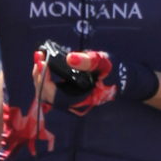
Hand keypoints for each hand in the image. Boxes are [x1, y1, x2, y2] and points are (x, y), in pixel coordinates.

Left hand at [36, 44, 159, 114]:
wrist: (123, 78)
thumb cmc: (115, 72)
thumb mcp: (104, 63)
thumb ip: (89, 61)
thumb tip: (70, 57)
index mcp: (81, 99)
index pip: (55, 94)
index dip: (45, 79)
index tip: (42, 63)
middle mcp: (73, 103)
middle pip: (46, 95)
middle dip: (39, 76)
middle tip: (38, 58)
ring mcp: (69, 99)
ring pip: (46, 93)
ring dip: (40, 76)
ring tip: (39, 59)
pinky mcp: (67, 93)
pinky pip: (50, 88)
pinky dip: (45, 76)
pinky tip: (44, 64)